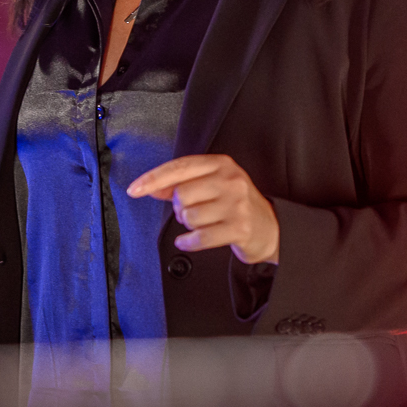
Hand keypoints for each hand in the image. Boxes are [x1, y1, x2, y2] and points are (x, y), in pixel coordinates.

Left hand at [126, 154, 279, 263]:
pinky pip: (199, 237)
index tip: (135, 189)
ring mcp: (236, 204)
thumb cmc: (237, 205)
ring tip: (202, 223)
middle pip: (181, 194)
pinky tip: (189, 240)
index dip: (153, 178)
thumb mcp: (213, 185)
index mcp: (221, 164)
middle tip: (192, 211)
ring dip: (188, 225)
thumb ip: (181, 184)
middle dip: (180, 208)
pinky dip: (189, 242)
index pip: (179, 167)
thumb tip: (151, 187)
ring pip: (189, 216)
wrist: (271, 228)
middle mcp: (230, 180)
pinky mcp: (239, 227)